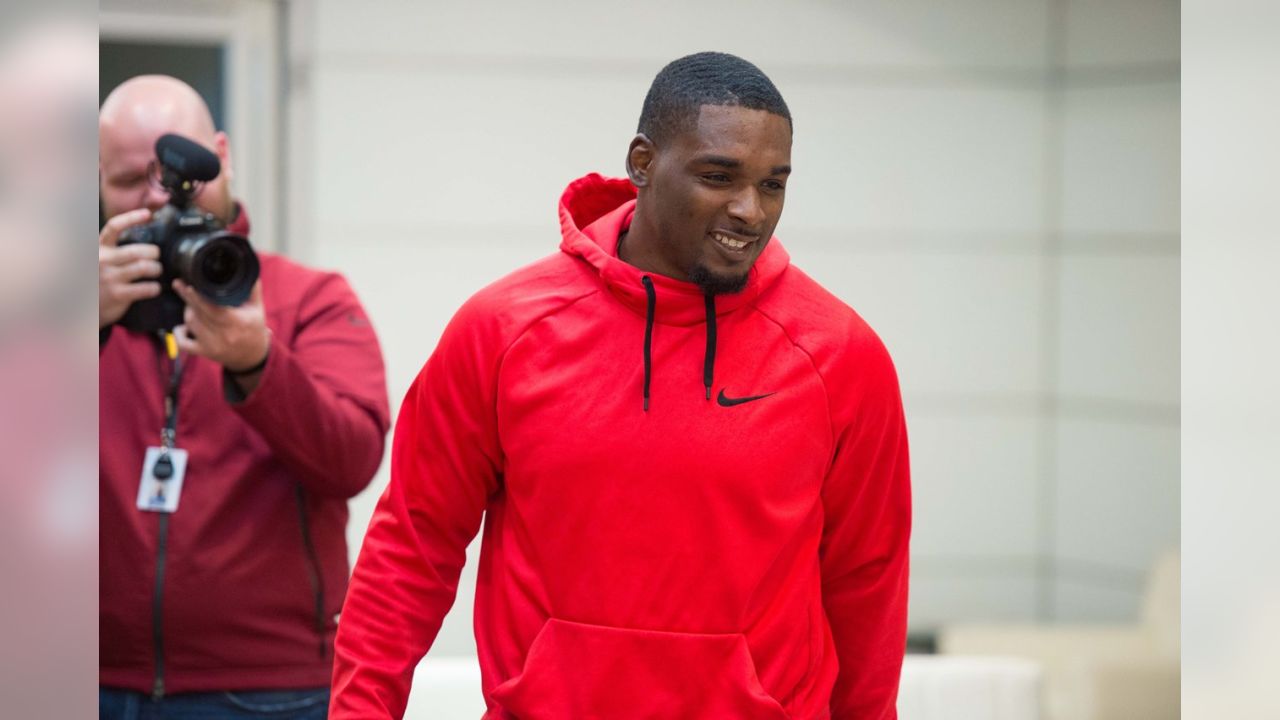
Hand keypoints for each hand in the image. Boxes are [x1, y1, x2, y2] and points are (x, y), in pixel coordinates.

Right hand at [99, 208, 160, 327]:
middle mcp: (103, 260)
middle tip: (156, 258)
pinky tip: (154, 288)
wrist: (79, 307)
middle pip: (138, 250)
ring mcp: (110, 277)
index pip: (114, 227)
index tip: (148, 214)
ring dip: (156, 269)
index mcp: (99, 248)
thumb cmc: (96, 281)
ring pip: (145, 267)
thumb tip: (139, 236)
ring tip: (156, 271)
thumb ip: (114, 249)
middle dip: (154, 253)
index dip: (132, 218)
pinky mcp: (118, 294)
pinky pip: (146, 288)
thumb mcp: (99, 260)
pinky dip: (155, 287)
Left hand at [172, 279, 270, 372]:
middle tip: (181, 285)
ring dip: (188, 311)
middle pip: (198, 313)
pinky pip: (183, 343)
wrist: (252, 356)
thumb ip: (252, 289)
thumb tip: (246, 268)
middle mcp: (224, 335)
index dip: (198, 297)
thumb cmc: (254, 329)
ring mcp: (212, 345)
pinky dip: (178, 333)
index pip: (213, 308)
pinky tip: (181, 327)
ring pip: (190, 324)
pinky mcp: (204, 353)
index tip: (188, 286)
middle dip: (188, 298)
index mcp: (238, 322)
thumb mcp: (257, 309)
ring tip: (191, 304)